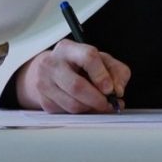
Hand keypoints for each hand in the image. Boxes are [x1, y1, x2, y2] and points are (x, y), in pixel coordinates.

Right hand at [15, 39, 130, 112]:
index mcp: (68, 49)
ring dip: (90, 108)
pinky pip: (67, 113)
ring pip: (72, 104)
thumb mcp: (101, 60)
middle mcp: (52, 63)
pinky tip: (84, 105)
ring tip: (98, 104)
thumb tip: (117, 91)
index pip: (88, 57)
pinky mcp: (44, 100)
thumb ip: (116, 71)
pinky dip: (81, 113)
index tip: (110, 89)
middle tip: (108, 103)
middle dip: (97, 99)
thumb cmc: (78, 64)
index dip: (102, 75)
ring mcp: (44, 83)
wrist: (50, 71)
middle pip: (77, 86)